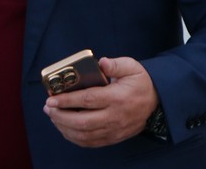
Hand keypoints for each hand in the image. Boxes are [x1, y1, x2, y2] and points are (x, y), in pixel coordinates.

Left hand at [43, 56, 158, 147]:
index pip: (88, 100)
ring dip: (65, 127)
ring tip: (53, 116)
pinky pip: (91, 142)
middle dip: (61, 115)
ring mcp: (115, 129)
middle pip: (83, 121)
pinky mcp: (114, 137)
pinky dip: (74, 137)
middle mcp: (116, 116)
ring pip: (85, 134)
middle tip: (48, 107)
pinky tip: (64, 128)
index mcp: (117, 97)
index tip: (51, 98)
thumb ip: (116, 64)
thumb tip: (102, 63)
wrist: (157, 101)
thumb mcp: (132, 67)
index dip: (67, 100)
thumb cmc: (139, 81)